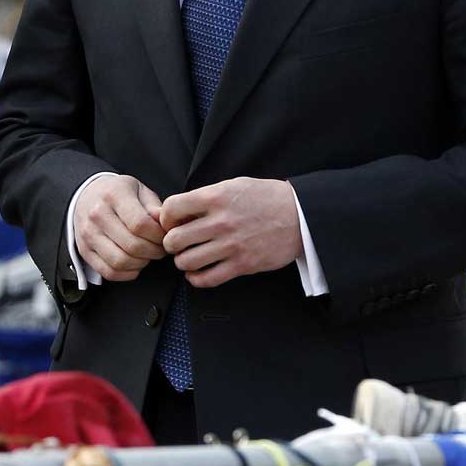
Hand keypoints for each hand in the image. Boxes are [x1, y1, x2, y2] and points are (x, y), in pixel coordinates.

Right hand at [73, 173, 166, 280]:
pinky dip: (127, 273)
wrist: (86, 196)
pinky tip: (134, 264)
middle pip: (132, 245)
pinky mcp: (84, 251)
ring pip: (120, 262)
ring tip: (147, 255)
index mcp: (114, 195)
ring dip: (141, 263)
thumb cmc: (117, 194)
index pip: (140, 224)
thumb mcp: (139, 190)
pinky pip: (108, 272)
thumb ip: (154, 208)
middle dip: (154, 251)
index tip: (165, 236)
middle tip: (160, 248)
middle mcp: (97, 215)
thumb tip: (167, 226)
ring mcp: (88, 234)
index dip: (158, 235)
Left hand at [160, 177, 302, 288]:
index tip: (171, 223)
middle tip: (177, 244)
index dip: (166, 218)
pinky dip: (196, 279)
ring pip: (187, 262)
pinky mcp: (242, 265)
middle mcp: (221, 221)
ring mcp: (231, 245)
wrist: (300, 215)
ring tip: (188, 257)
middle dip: (170, 244)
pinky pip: (207, 279)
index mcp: (216, 197)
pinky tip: (197, 273)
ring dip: (183, 262)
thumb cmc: (265, 198)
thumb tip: (179, 213)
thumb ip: (206, 197)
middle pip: (174, 240)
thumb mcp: (233, 186)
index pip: (172, 209)